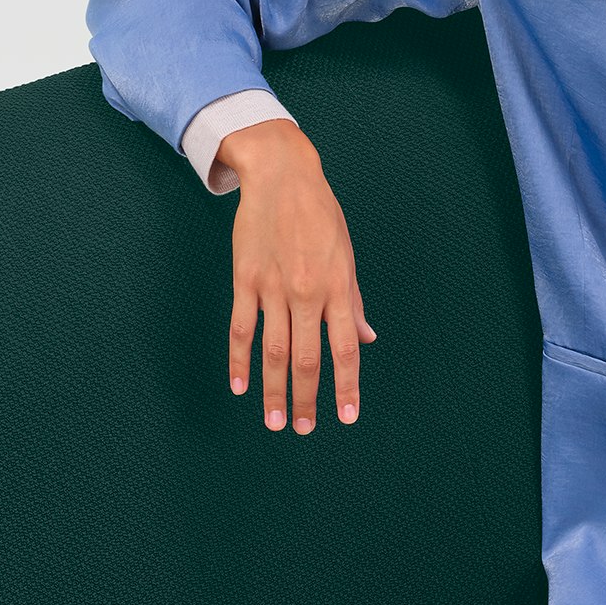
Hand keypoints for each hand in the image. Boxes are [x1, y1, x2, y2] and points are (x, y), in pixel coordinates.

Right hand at [220, 116, 374, 432]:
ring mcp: (273, 288)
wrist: (281, 175)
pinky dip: (239, 361)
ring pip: (272, 351)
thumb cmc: (321, 215)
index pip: (345, 349)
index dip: (347, 386)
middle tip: (304, 429)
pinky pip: (240, 328)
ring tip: (275, 420)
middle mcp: (307, 292)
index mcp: (338, 287)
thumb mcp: (347, 255)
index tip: (346, 417)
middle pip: (307, 358)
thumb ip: (353, 301)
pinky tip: (239, 386)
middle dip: (308, 398)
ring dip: (274, 390)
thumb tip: (366, 339)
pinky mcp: (245, 280)